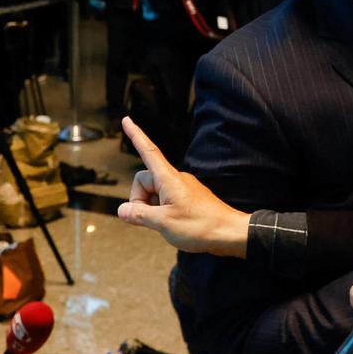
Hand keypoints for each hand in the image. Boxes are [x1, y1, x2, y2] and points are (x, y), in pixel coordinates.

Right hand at [114, 118, 247, 256]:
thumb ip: (139, 215)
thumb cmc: (201, 226)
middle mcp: (175, 179)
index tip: (127, 120)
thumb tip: (123, 210)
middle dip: (140, 200)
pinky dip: (161, 211)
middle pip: (144, 181)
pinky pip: (165, 200)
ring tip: (167, 223)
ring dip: (151, 208)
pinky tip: (173, 224)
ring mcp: (182, 188)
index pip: (148, 151)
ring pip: (154, 193)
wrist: (229, 233)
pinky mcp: (187, 198)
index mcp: (168, 179)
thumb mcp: (163, 223)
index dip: (136, 135)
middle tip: (151, 219)